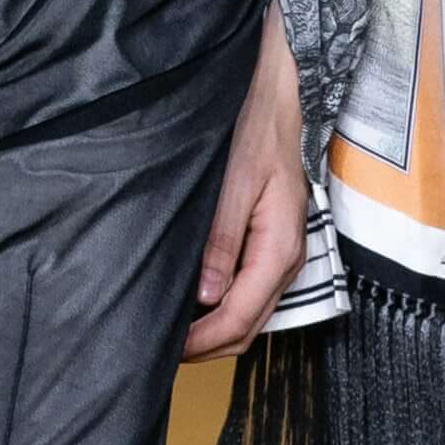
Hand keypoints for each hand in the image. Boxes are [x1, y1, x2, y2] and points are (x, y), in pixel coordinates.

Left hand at [185, 4, 310, 360]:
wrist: (276, 95)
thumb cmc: (254, 129)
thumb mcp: (232, 182)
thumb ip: (220, 240)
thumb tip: (206, 295)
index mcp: (278, 247)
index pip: (239, 318)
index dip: (201, 341)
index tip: (164, 347)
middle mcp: (285, 258)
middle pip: (247, 327)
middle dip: (206, 347)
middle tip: (159, 349)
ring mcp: (280, 253)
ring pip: (250, 315)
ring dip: (214, 331)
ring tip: (171, 332)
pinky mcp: (270, 245)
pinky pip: (249, 292)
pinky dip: (221, 309)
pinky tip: (192, 303)